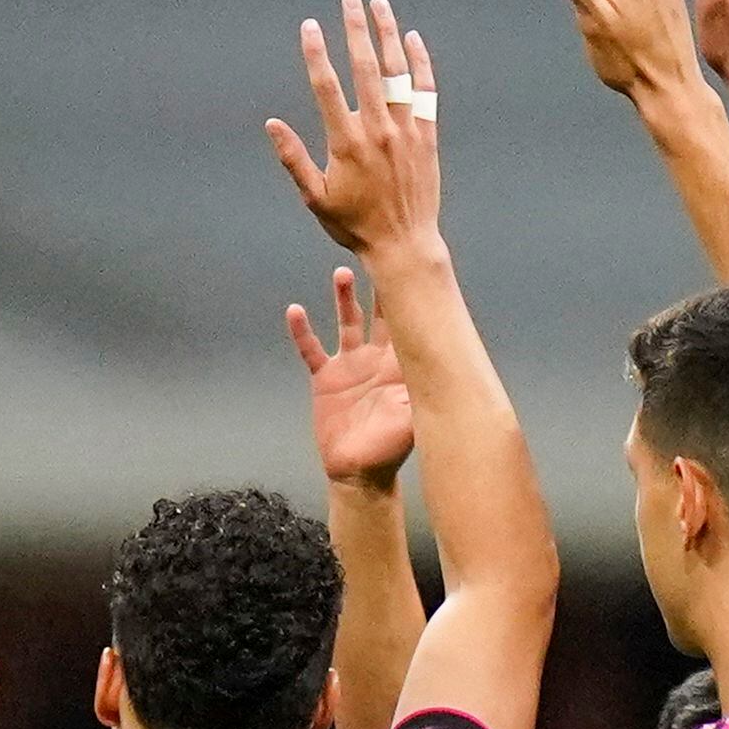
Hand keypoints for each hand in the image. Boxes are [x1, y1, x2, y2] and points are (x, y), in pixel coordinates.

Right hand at [264, 0, 442, 264]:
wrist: (404, 243)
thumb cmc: (354, 225)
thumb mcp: (315, 197)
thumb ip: (293, 158)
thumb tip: (272, 124)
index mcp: (346, 143)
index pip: (327, 87)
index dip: (317, 53)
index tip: (310, 26)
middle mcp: (377, 130)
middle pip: (365, 68)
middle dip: (355, 29)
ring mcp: (406, 130)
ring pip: (397, 72)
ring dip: (387, 34)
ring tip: (379, 5)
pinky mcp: (426, 136)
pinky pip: (425, 90)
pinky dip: (420, 63)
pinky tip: (412, 40)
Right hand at [296, 265, 413, 488]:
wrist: (359, 473)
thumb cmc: (390, 449)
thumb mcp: (411, 420)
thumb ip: (418, 392)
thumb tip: (434, 367)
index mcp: (400, 365)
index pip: (407, 322)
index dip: (409, 296)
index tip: (410, 267)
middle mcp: (376, 359)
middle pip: (379, 313)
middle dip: (380, 286)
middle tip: (380, 255)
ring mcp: (349, 366)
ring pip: (346, 323)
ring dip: (344, 299)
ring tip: (342, 274)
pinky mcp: (325, 379)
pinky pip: (311, 350)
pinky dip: (302, 331)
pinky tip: (295, 311)